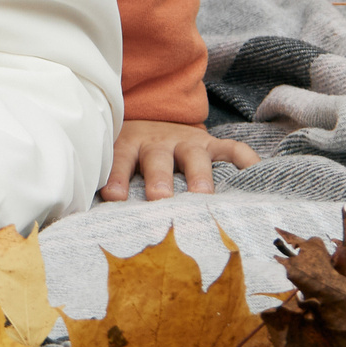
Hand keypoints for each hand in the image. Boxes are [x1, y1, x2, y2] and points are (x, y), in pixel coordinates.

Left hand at [100, 121, 260, 201]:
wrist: (152, 122)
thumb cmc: (131, 158)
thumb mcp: (116, 165)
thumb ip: (110, 189)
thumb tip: (90, 224)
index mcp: (129, 147)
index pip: (120, 160)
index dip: (117, 176)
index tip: (113, 196)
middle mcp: (157, 143)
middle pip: (157, 158)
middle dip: (159, 178)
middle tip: (160, 198)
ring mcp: (187, 142)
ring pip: (194, 155)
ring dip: (198, 175)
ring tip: (202, 196)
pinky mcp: (211, 143)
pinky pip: (232, 149)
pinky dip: (245, 159)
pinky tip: (255, 174)